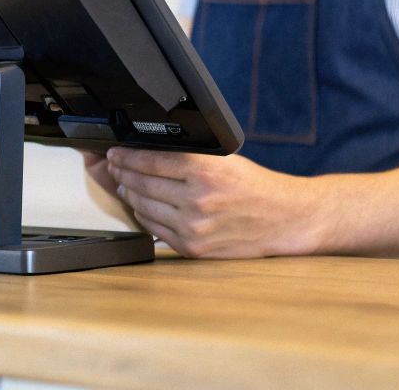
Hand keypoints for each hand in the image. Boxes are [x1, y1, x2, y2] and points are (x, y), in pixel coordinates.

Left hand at [103, 147, 330, 258]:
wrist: (283, 219)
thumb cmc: (254, 185)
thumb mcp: (223, 158)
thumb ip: (187, 156)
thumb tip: (145, 152)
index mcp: (206, 170)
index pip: (150, 160)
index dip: (125, 156)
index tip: (114, 152)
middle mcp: (198, 200)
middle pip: (141, 184)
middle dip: (122, 173)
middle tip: (114, 167)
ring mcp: (194, 227)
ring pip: (144, 207)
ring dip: (130, 195)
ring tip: (126, 184)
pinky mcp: (193, 248)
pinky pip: (155, 229)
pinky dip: (144, 216)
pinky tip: (142, 206)